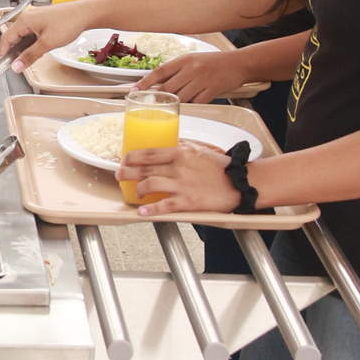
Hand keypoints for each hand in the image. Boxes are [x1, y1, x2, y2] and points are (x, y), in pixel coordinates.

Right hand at [0, 1, 93, 71]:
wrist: (85, 14)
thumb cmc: (68, 22)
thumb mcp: (47, 43)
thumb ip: (30, 56)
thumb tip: (17, 66)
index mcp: (24, 20)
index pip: (6, 37)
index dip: (3, 52)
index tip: (3, 64)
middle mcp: (28, 17)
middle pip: (13, 36)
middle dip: (13, 51)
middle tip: (16, 64)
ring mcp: (36, 17)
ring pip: (23, 35)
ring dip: (23, 47)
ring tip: (27, 58)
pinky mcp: (43, 19)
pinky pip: (31, 32)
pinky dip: (31, 42)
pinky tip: (37, 49)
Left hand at [116, 143, 239, 215]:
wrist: (239, 182)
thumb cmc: (220, 167)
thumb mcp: (198, 150)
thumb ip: (181, 149)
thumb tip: (167, 148)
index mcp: (180, 153)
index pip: (149, 153)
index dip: (132, 156)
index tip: (124, 159)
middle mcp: (178, 167)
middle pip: (144, 169)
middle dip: (127, 172)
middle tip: (119, 175)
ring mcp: (182, 185)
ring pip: (149, 185)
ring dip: (137, 189)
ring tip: (135, 193)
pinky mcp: (188, 201)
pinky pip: (165, 205)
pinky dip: (151, 209)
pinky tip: (143, 212)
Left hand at [133, 49, 250, 103]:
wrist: (238, 63)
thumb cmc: (213, 62)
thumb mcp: (192, 60)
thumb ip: (176, 70)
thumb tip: (157, 82)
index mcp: (183, 60)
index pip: (159, 71)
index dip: (145, 82)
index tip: (134, 90)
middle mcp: (191, 69)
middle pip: (168, 88)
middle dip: (160, 97)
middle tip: (155, 103)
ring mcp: (202, 80)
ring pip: (181, 98)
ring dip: (178, 103)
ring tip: (178, 103)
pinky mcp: (213, 90)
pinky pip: (197, 103)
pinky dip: (193, 105)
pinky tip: (195, 102)